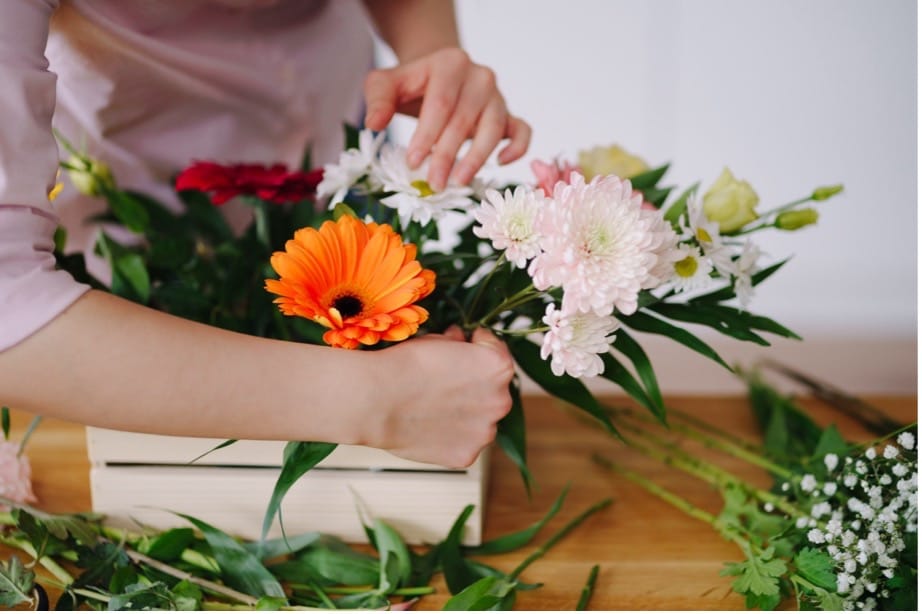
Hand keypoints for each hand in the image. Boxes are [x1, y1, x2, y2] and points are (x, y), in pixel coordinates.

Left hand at [363, 47, 531, 190]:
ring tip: (458, 182)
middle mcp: (480, 77)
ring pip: (494, 128)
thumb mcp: (386, 83)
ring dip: (477, 158)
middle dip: (447, 155)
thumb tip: (374, 123)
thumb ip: (378, 99)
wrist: (438, 76)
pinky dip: (517, 148)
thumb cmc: (411, 85)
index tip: (413, 163)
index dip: (427, 135)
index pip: (440, 104)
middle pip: (464, 120)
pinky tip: (500, 164)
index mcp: (450, 64)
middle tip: (433, 184)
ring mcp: (497, 96)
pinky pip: (523, 131)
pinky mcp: (509, 114)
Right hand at [367, 327, 514, 466]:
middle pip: (493, 388)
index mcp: (498, 367)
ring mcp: (485, 432)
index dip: (477, 344)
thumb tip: (459, 340)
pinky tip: (429, 426)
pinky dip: (451, 435)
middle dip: (474, 382)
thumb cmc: (405, 366)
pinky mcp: (467, 455)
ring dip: (466, 412)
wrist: (377, 400)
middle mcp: (500, 401)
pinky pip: (463, 442)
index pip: (496, 350)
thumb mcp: (437, 340)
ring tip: (433, 406)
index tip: (465, 344)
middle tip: (445, 380)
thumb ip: (458, 342)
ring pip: (480, 419)